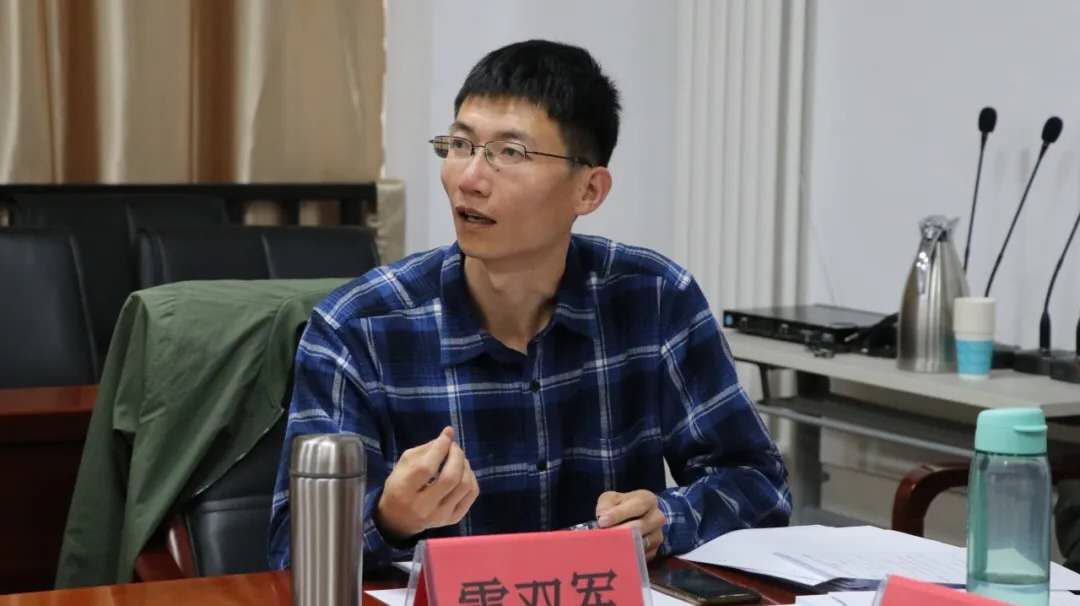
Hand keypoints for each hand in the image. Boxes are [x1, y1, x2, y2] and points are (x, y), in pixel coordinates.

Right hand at [375, 426, 478, 541]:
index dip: (440, 448)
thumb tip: (449, 433)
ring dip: (465, 466)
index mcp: (403, 491)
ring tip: (458, 459)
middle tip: (454, 447)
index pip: (426, 467)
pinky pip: (471, 495)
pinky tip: (463, 472)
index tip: (447, 435)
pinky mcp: (452, 519)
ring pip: (464, 486)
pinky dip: (471, 478)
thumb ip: (426, 448)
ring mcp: (440, 516)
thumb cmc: (400, 486)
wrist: (399, 519)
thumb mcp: (404, 465)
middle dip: (456, 456)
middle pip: (450, 478)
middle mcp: (422, 507)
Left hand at [595, 490, 665, 559]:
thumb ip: (606, 505)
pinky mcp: (654, 550)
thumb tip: (603, 517)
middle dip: (619, 532)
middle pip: (639, 526)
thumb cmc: (621, 506)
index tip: (602, 522)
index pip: (636, 506)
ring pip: (641, 543)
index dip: (618, 514)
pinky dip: (627, 556)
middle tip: (602, 537)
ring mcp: (657, 535)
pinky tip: (614, 554)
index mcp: (648, 499)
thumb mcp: (611, 499)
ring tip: (605, 546)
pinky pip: (640, 555)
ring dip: (622, 545)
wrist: (634, 518)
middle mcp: (657, 517)